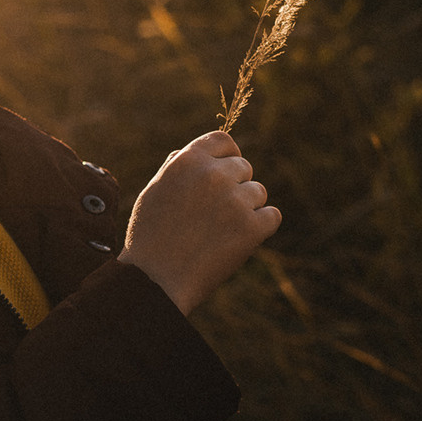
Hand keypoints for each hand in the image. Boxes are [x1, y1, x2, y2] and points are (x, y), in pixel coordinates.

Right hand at [118, 130, 279, 313]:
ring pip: (258, 192)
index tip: (224, 173)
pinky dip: (260, 227)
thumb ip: (175, 168)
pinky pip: (271, 216)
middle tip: (216, 214)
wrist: (155, 279)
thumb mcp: (153, 191)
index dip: (227, 155)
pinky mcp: (252, 227)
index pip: (224, 141)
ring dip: (246, 208)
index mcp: (188, 161)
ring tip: (220, 231)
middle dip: (234, 186)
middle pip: (244, 167)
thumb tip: (189, 152)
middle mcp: (214, 174)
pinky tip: (238, 240)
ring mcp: (235, 200)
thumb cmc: (149, 237)